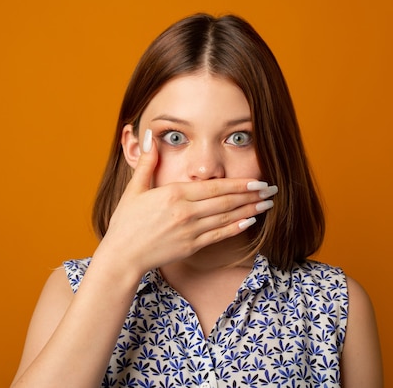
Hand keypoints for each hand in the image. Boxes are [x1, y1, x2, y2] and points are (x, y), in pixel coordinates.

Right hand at [97, 129, 276, 272]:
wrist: (122, 256)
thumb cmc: (126, 222)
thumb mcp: (135, 189)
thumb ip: (147, 162)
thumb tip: (148, 136)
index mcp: (174, 194)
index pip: (215, 186)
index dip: (239, 184)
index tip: (257, 180)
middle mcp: (186, 211)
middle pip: (226, 201)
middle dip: (251, 195)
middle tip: (271, 190)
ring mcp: (190, 230)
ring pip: (226, 218)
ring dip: (250, 210)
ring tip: (267, 204)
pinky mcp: (191, 246)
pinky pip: (218, 235)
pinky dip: (236, 228)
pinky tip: (250, 222)